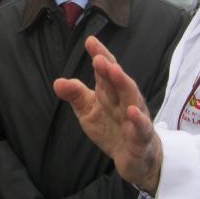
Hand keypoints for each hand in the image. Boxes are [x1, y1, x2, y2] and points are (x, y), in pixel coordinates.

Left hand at [53, 36, 163, 192]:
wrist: (136, 157)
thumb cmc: (112, 127)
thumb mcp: (88, 111)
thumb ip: (75, 95)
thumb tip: (57, 82)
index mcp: (111, 92)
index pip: (106, 71)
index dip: (100, 55)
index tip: (90, 41)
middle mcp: (125, 101)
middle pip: (118, 82)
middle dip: (109, 68)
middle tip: (99, 57)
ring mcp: (136, 118)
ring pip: (132, 99)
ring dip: (124, 84)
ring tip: (114, 71)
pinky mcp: (142, 138)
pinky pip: (141, 128)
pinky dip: (138, 120)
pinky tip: (132, 112)